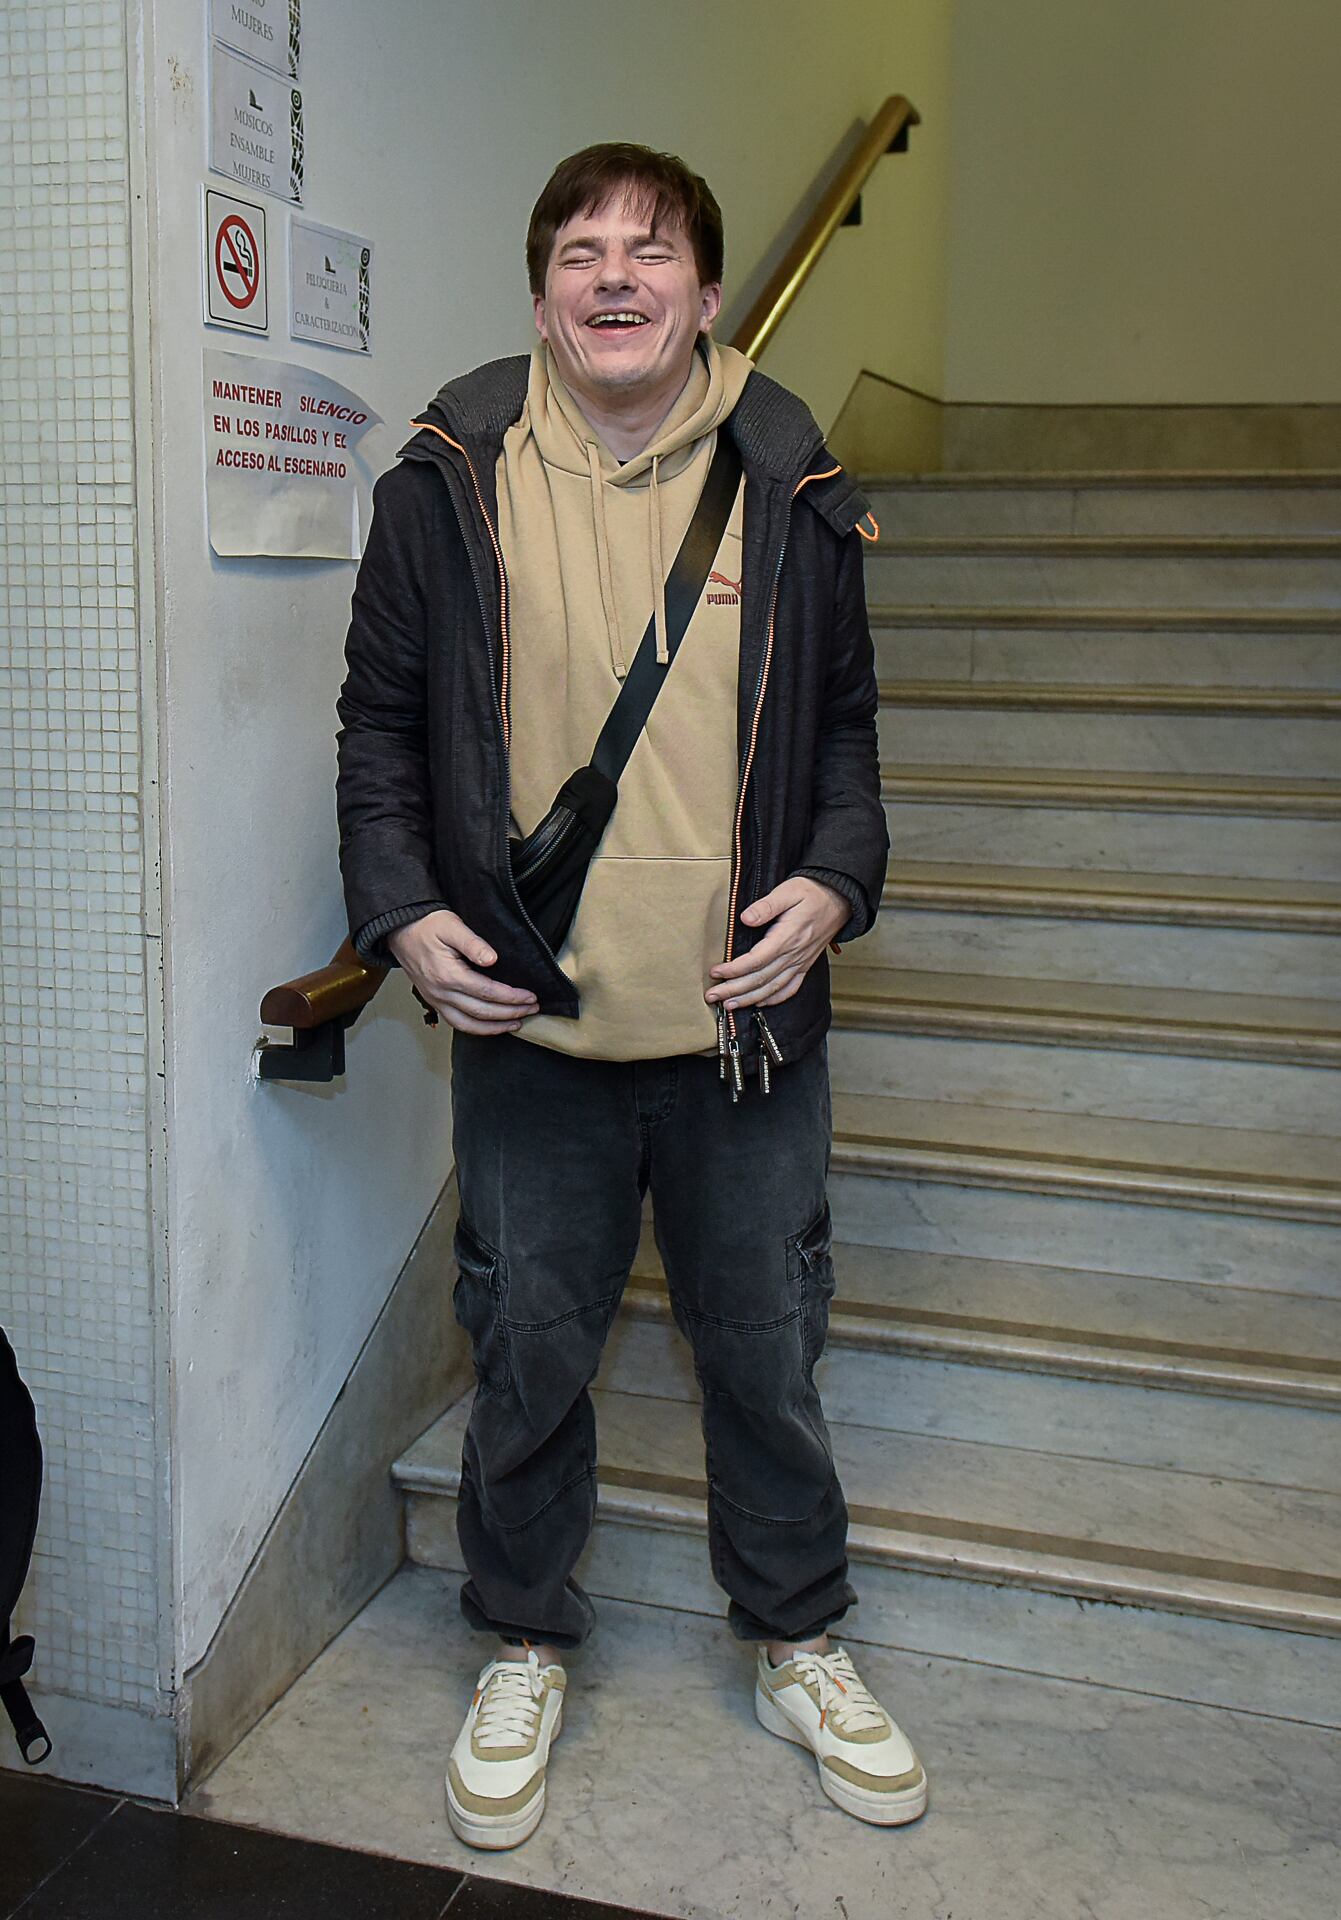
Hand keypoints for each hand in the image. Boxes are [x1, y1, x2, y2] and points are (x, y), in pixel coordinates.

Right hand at [388, 910, 538, 1034]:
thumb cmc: (427, 925)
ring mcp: (435, 1000)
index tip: (530, 996)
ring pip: (468, 1024)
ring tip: (516, 1024)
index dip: (511, 997)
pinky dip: (476, 1028)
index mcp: (448, 975)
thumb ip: (473, 943)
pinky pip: (456, 1023)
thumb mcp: (452, 926)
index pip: (487, 992)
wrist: (401, 929)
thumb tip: (492, 959)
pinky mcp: (434, 1001)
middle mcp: (441, 992)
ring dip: (494, 1028)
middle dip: (510, 1013)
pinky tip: (490, 1026)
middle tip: (532, 1009)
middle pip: (481, 1012)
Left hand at [704, 876, 848, 1011]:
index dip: (734, 970)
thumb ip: (766, 906)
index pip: (755, 960)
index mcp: (787, 937)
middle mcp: (794, 955)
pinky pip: (790, 988)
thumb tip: (745, 918)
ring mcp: (800, 962)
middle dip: (734, 990)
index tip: (716, 972)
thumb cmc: (812, 892)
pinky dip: (774, 999)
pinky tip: (760, 1002)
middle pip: (760, 979)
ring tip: (729, 1005)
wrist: (839, 899)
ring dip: (749, 999)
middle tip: (712, 996)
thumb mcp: (787, 891)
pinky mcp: (805, 965)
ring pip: (772, 988)